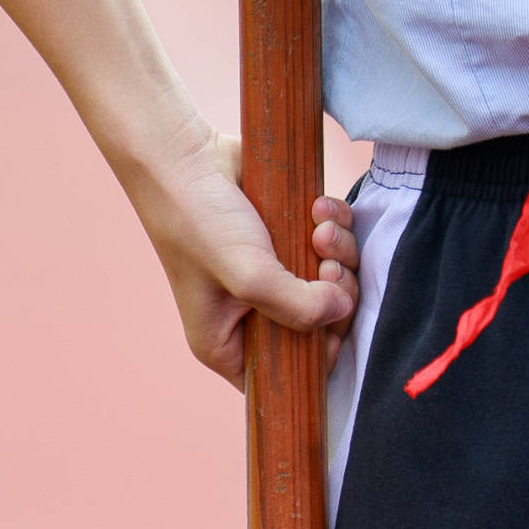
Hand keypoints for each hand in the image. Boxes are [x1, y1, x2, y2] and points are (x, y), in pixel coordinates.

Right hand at [124, 126, 359, 386]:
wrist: (186, 153)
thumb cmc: (199, 220)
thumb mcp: (248, 275)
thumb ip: (297, 306)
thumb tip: (341, 309)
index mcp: (228, 343)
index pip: (287, 376)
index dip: (318, 356)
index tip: (330, 324)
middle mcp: (251, 314)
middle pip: (322, 327)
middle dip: (336, 295)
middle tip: (326, 267)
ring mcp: (274, 274)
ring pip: (334, 281)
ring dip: (339, 253)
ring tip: (319, 229)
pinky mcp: (289, 237)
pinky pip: (334, 243)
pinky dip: (336, 226)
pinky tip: (319, 208)